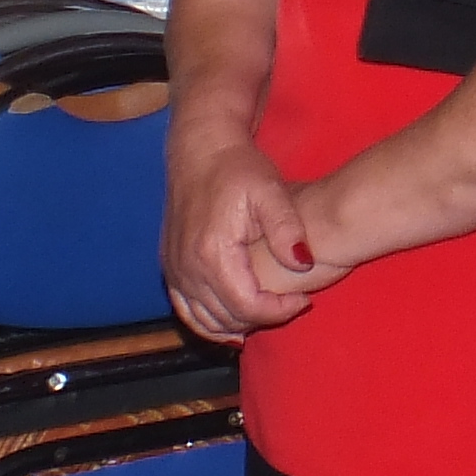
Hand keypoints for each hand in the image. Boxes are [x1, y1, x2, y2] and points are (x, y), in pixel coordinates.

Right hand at [161, 129, 328, 341]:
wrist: (200, 150)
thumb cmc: (239, 168)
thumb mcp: (271, 192)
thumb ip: (287, 229)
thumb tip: (303, 263)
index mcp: (212, 252)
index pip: (247, 306)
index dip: (280, 311)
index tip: (304, 299)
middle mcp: (187, 267)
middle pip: (227, 318)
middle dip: (263, 317)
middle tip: (291, 303)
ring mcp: (175, 269)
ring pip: (204, 320)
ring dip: (237, 324)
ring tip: (268, 310)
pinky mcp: (170, 267)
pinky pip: (186, 310)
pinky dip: (210, 321)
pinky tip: (235, 321)